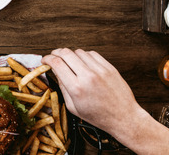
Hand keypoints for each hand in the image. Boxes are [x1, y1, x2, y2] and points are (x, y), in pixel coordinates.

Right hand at [42, 49, 168, 154]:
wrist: (124, 117)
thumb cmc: (99, 116)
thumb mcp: (73, 107)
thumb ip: (63, 87)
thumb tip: (55, 71)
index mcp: (76, 88)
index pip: (57, 63)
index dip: (47, 59)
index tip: (44, 60)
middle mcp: (88, 76)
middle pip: (66, 53)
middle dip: (56, 52)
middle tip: (53, 56)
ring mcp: (100, 70)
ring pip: (78, 51)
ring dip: (70, 54)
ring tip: (69, 62)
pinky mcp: (109, 68)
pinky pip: (92, 54)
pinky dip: (84, 56)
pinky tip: (83, 63)